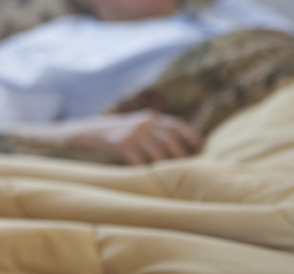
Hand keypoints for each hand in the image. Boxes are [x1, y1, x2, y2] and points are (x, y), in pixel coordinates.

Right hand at [67, 110, 201, 164]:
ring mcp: (134, 135)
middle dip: (181, 154)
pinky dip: (147, 170)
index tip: (199, 145)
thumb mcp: (140, 124)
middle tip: (187, 166)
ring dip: (166, 165)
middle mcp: (144, 124)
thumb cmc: (122, 132)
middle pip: (170, 140)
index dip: (190, 134)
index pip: (176, 124)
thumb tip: (182, 144)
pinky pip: (141, 162)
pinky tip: (150, 176)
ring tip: (171, 174)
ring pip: (158, 153)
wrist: (94, 132)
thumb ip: (157, 130)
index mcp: (150, 118)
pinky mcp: (123, 146)